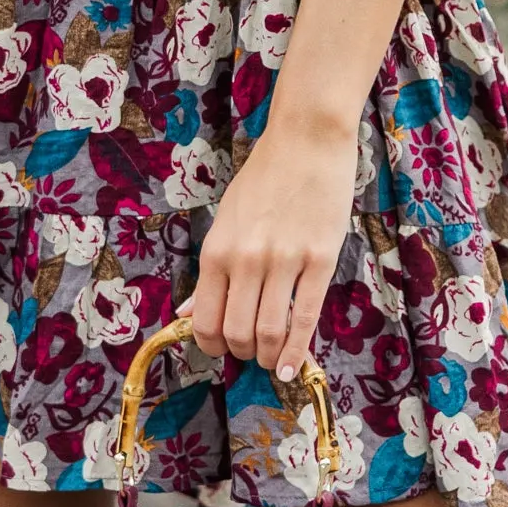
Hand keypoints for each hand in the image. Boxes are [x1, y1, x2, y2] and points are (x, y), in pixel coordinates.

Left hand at [191, 114, 356, 379]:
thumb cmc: (265, 178)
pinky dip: (296, 349)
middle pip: (237, 332)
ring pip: (269, 330)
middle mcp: (246, 259)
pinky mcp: (320, 259)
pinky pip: (306, 316)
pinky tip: (292, 366)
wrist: (307, 140)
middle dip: (241, 354)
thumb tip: (187, 315)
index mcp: (216, 250)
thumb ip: (211, 272)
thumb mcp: (226, 221)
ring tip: (271, 361)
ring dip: (268, 356)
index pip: (205, 319)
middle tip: (250, 355)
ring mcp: (284, 260)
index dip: (211, 346)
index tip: (221, 351)